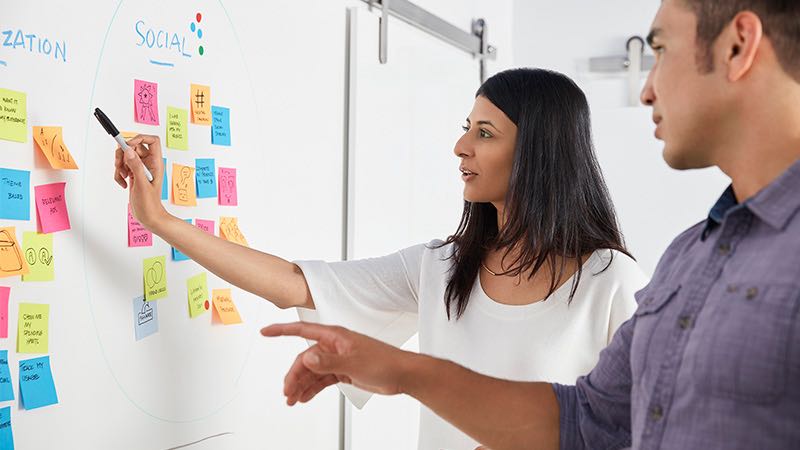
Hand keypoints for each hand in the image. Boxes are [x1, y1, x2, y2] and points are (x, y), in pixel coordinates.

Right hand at [114, 134, 166, 228]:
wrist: (148, 217)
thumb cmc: (150, 204)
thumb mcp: (142, 184)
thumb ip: (136, 166)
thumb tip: (129, 151)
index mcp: (156, 163)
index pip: (152, 140)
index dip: (140, 138)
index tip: (128, 146)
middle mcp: (148, 163)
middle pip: (133, 147)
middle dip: (123, 154)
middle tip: (120, 166)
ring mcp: (140, 169)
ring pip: (125, 157)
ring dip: (119, 165)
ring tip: (123, 177)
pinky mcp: (133, 174)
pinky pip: (122, 167)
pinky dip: (118, 174)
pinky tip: (123, 184)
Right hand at [261, 322, 415, 404]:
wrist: (402, 374)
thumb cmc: (384, 362)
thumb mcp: (353, 362)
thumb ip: (328, 361)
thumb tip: (307, 357)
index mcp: (335, 336)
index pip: (302, 330)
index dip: (282, 330)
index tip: (265, 332)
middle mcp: (334, 346)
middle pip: (305, 358)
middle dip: (294, 375)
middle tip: (288, 392)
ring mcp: (338, 359)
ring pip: (312, 371)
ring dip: (302, 384)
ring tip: (293, 399)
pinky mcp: (343, 370)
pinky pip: (322, 379)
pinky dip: (313, 388)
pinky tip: (305, 397)